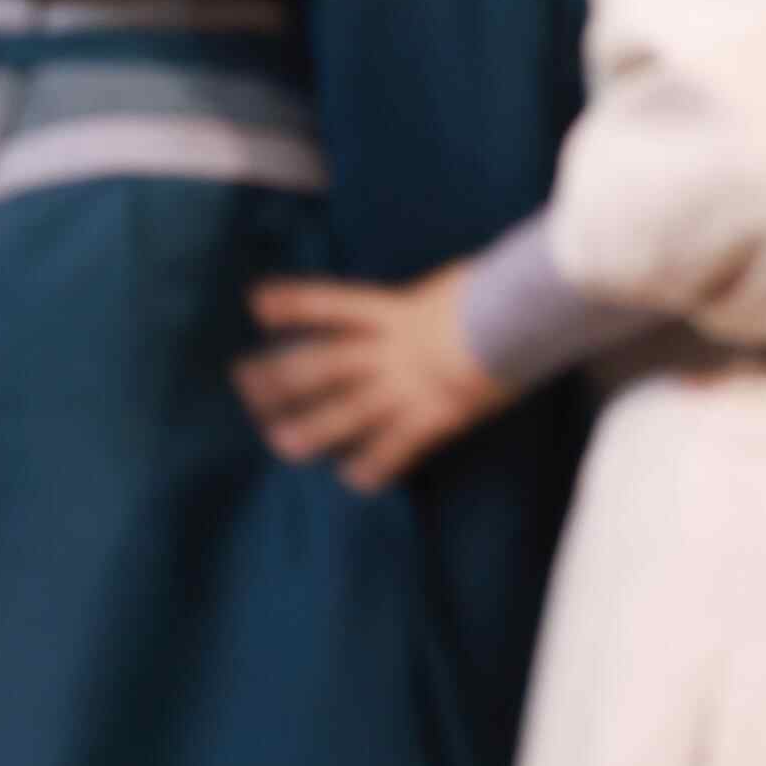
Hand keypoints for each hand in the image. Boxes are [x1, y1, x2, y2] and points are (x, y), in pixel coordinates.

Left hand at [236, 264, 503, 492]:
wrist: (522, 322)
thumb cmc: (499, 291)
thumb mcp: (455, 284)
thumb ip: (432, 297)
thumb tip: (436, 296)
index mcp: (393, 310)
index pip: (330, 304)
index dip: (293, 303)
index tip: (256, 302)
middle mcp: (388, 351)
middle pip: (320, 364)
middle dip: (280, 375)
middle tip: (243, 382)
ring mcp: (407, 387)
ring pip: (345, 413)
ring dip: (310, 428)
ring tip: (280, 442)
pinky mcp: (432, 418)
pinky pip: (394, 449)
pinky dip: (373, 466)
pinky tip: (354, 481)